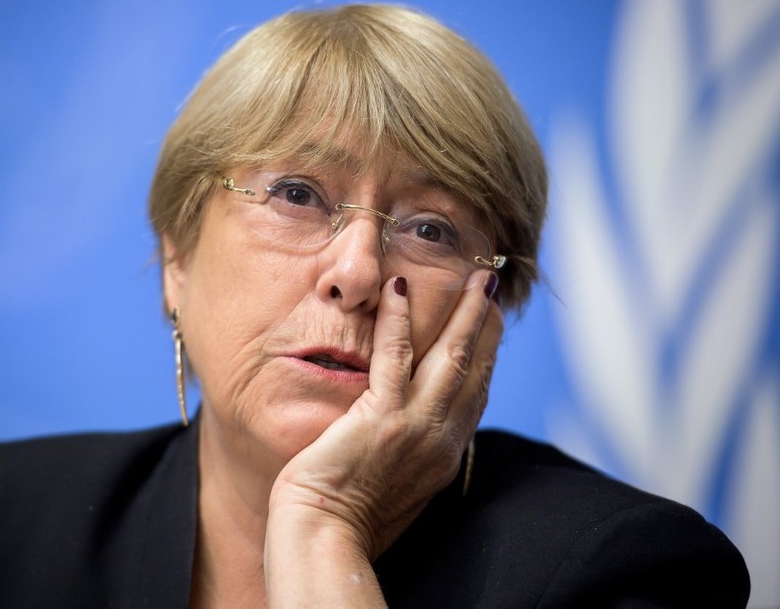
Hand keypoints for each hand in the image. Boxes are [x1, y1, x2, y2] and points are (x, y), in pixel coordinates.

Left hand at [268, 269, 501, 559]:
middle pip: (474, 370)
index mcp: (443, 456)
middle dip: (486, 324)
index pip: (475, 395)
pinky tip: (399, 287)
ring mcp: (416, 427)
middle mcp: (441, 440)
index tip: (490, 324)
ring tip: (474, 277)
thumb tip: (411, 435)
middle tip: (491, 285)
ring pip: (450, 357)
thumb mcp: (396, 487)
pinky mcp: (382, 418)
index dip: (486, 355)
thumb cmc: (348, 521)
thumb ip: (410, 454)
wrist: (325, 540)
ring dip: (465, 313)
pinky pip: (394, 357)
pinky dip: (398, 319)